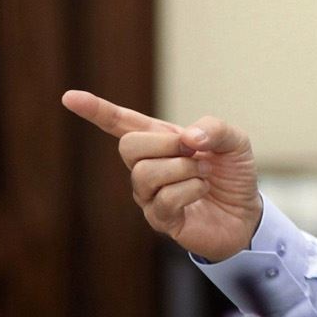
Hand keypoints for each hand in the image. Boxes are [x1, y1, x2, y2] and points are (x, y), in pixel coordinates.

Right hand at [61, 90, 261, 261]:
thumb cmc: (233, 174)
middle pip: (128, 146)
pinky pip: (163, 199)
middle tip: (196, 151)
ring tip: (204, 173)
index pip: (120, 123)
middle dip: (165, 144)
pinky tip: (202, 191)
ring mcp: (149, 195)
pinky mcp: (159, 219)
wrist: (248, 213)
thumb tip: (187, 138)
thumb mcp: (234, 141)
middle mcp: (147, 167)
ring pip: (145, 174)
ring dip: (184, 169)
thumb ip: (214, 129)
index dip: (96, 110)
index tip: (69, 97)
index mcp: (160, 141)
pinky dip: (191, 189)